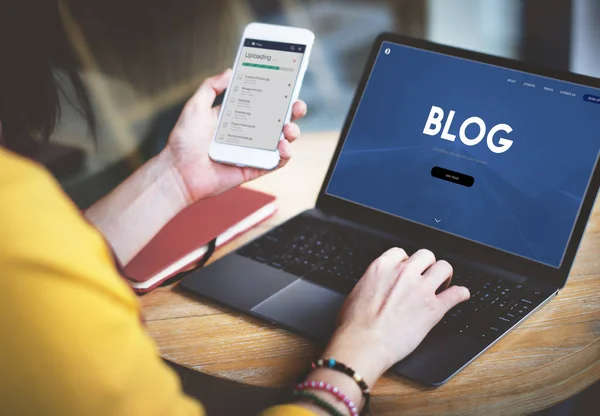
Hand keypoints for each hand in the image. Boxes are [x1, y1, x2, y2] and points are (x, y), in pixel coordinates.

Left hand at [162, 69, 306, 202]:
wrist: (177, 172)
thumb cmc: (183, 141)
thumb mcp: (195, 106)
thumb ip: (211, 87)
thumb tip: (230, 71)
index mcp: (237, 116)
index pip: (263, 102)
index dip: (278, 93)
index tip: (288, 83)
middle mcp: (248, 133)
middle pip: (278, 119)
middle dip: (293, 111)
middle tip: (297, 105)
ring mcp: (253, 151)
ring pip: (282, 140)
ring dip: (292, 132)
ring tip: (288, 128)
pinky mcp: (254, 168)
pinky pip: (276, 162)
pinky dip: (285, 155)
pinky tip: (283, 146)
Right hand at [323, 248, 469, 386]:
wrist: (364, 343)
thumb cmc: (354, 324)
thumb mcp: (357, 292)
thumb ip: (372, 283)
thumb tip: (376, 287)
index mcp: (382, 267)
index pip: (401, 252)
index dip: (406, 261)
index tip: (408, 270)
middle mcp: (404, 273)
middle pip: (426, 255)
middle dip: (427, 265)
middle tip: (426, 276)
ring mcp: (421, 289)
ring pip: (444, 268)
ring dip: (444, 275)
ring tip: (443, 284)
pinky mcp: (434, 308)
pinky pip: (456, 294)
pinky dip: (461, 294)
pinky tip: (460, 295)